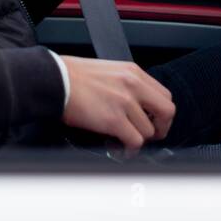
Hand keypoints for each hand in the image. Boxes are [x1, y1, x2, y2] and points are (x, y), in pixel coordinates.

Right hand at [59, 56, 175, 155]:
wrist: (54, 79)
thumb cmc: (72, 75)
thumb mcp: (107, 71)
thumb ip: (126, 84)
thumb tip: (135, 105)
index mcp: (132, 72)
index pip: (164, 95)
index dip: (161, 112)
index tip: (153, 120)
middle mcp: (133, 85)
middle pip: (167, 111)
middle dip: (161, 127)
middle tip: (150, 135)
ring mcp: (124, 102)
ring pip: (149, 130)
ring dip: (139, 140)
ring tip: (125, 141)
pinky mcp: (113, 119)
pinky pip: (135, 141)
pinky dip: (129, 149)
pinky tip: (120, 148)